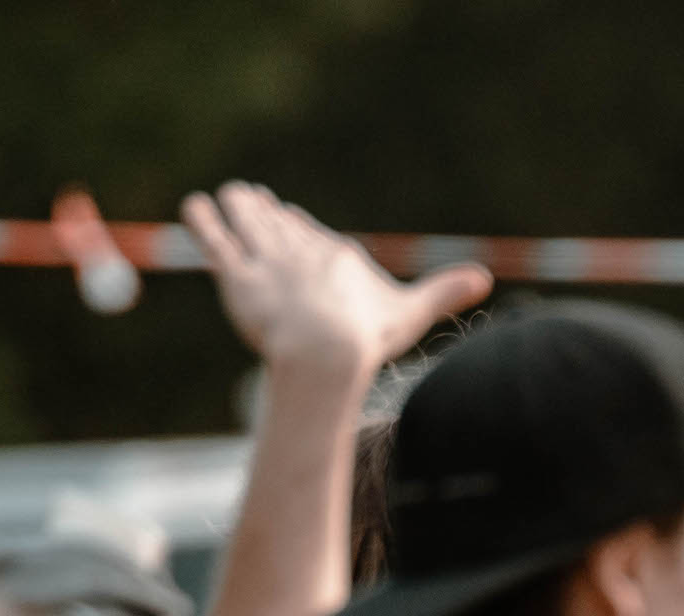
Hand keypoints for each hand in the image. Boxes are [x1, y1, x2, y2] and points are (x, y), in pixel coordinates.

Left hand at [181, 182, 491, 381]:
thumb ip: (444, 293)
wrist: (324, 350)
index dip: (302, 228)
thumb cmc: (369, 337)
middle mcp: (300, 249)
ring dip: (236, 207)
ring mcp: (267, 261)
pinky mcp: (236, 276)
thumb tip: (487, 277)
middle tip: (254, 202)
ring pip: (247, 224)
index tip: (291, 218)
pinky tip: (196, 206)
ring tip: (228, 197)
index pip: (315, 235)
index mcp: (339, 254)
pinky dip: (204, 219)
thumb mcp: (411, 312)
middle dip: (267, 213)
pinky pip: (215, 239)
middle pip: (280, 225)